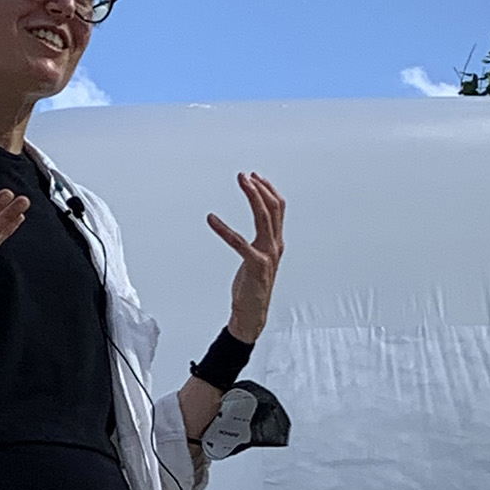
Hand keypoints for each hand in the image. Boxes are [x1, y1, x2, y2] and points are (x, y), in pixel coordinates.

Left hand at [206, 171, 283, 341]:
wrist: (251, 314)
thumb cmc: (252, 289)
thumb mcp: (258, 260)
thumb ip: (260, 243)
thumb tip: (258, 228)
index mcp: (276, 244)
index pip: (278, 209)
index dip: (267, 190)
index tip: (254, 177)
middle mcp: (275, 246)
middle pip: (273, 208)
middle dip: (259, 188)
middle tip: (244, 175)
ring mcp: (267, 255)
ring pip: (264, 217)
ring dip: (252, 196)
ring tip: (241, 182)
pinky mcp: (255, 265)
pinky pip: (239, 241)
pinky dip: (224, 228)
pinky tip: (211, 219)